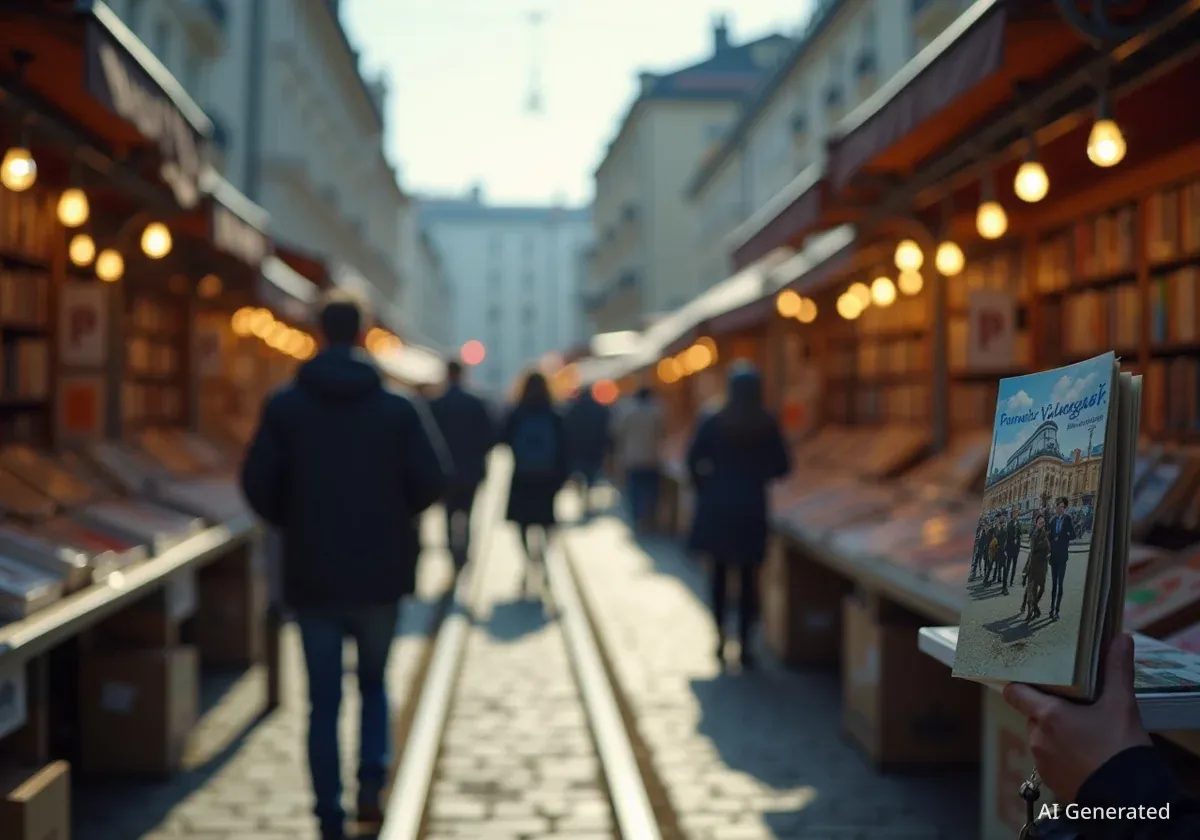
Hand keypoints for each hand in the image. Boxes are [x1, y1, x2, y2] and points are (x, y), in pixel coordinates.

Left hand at [1002, 633, 1151, 801]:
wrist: (1129, 799)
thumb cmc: (1121, 749)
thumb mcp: (1121, 705)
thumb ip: (1117, 669)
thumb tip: (1121, 638)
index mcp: (1047, 714)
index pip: (1014, 692)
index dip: (1020, 683)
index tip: (1030, 678)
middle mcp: (1037, 736)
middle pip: (1034, 713)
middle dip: (1051, 708)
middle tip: (1075, 704)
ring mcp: (1041, 760)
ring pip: (1042, 736)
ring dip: (1057, 731)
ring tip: (1085, 730)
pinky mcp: (1049, 780)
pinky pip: (1050, 758)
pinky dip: (1062, 753)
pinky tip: (1085, 752)